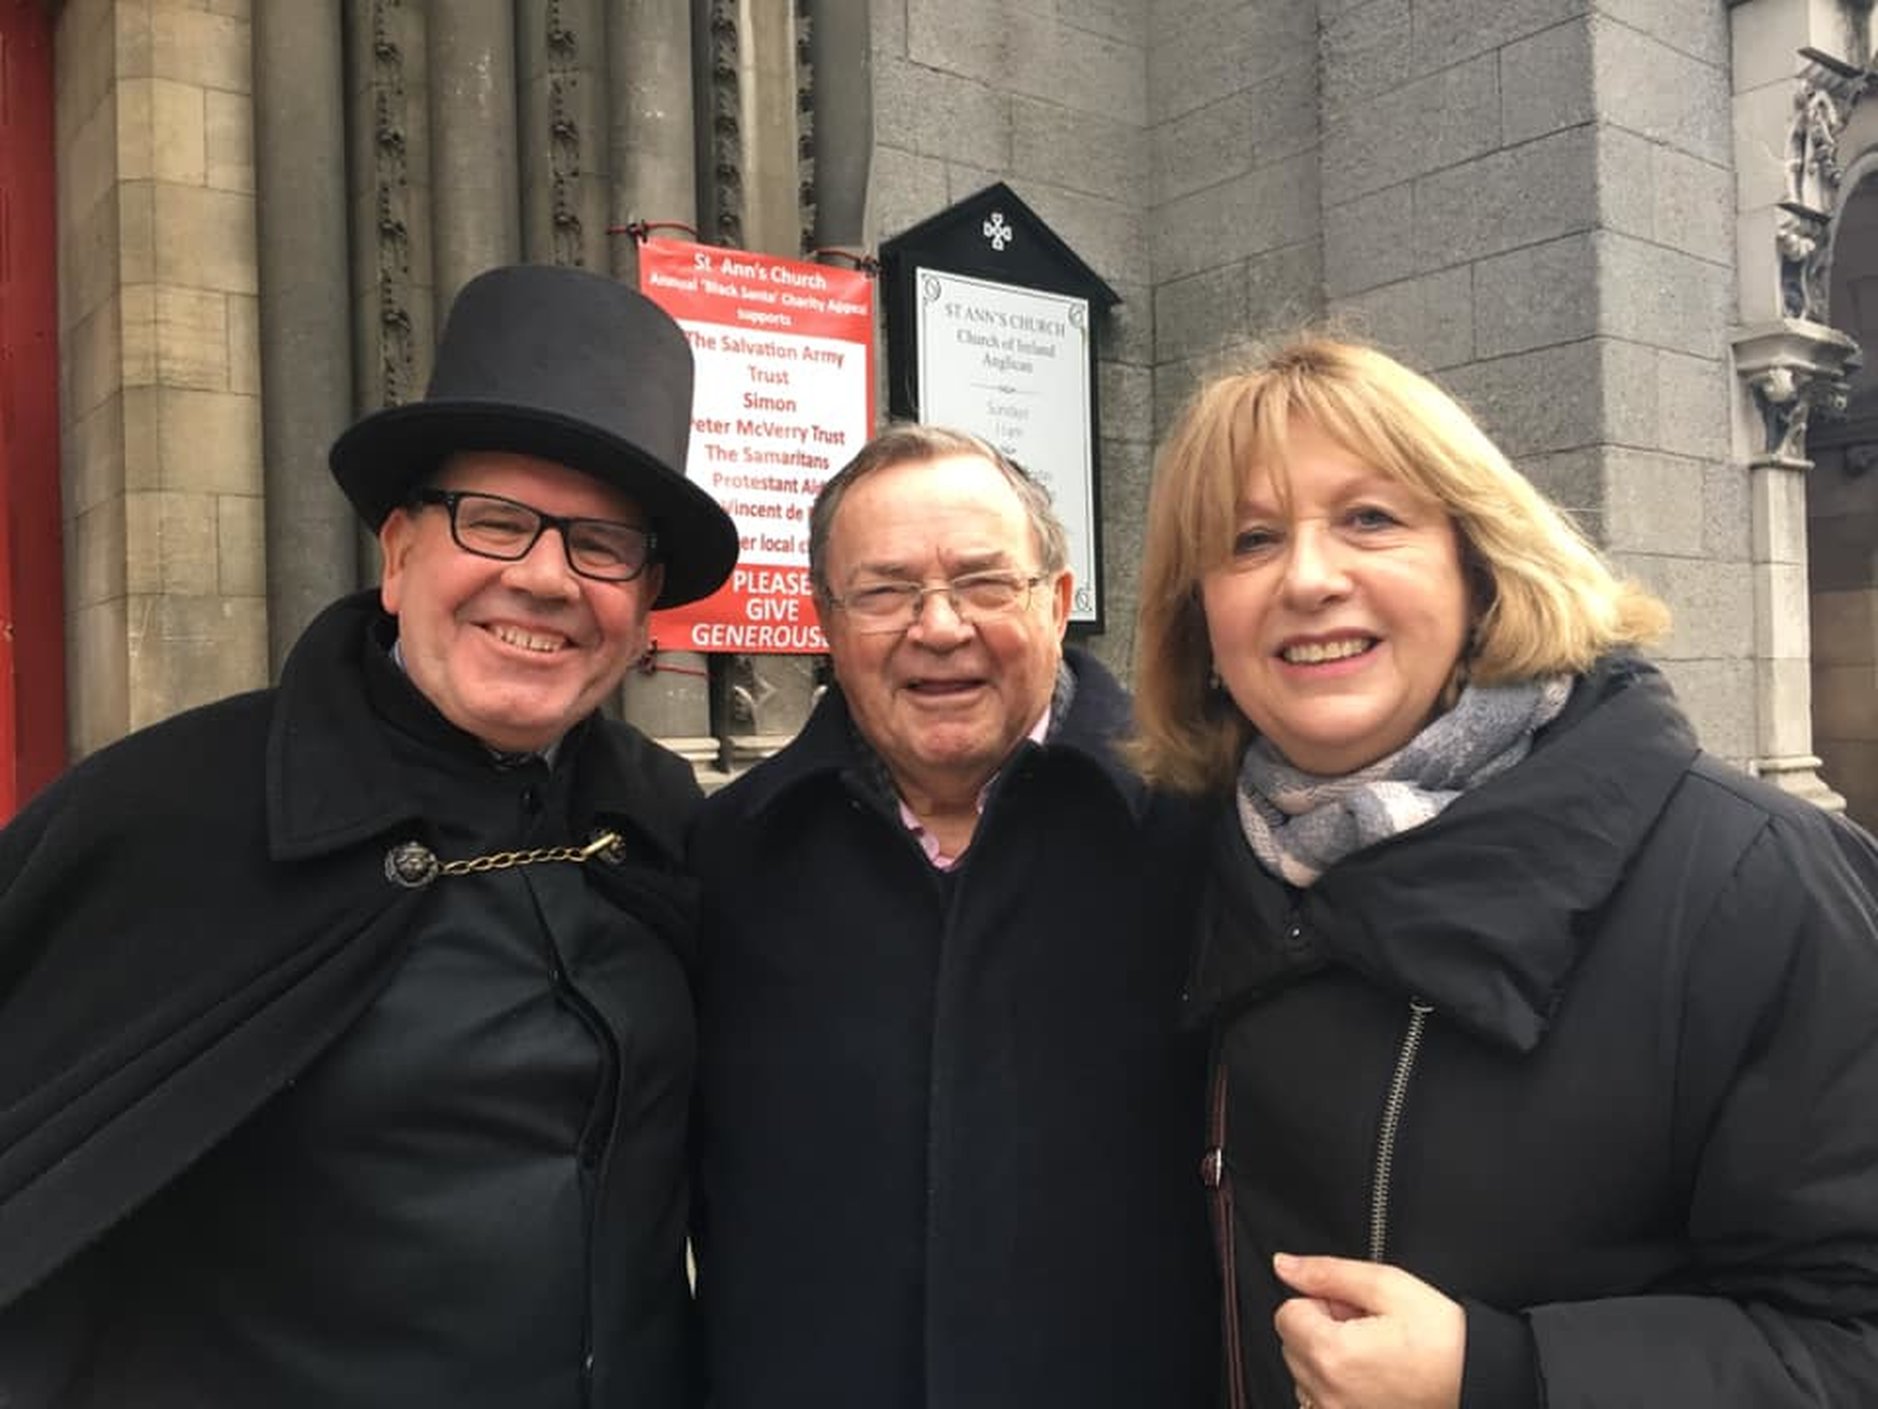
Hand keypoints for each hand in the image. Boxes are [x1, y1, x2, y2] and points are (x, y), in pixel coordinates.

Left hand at [1272, 1252, 1463, 1408]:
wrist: (1482, 1382)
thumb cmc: (1445, 1340)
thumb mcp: (1389, 1287)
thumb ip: (1328, 1273)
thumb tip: (1285, 1265)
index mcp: (1332, 1354)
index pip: (1287, 1313)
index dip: (1322, 1302)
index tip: (1353, 1308)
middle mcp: (1328, 1393)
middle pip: (1293, 1343)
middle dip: (1323, 1328)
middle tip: (1368, 1328)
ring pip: (1304, 1372)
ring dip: (1329, 1357)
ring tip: (1374, 1352)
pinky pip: (1320, 1399)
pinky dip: (1337, 1384)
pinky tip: (1373, 1376)